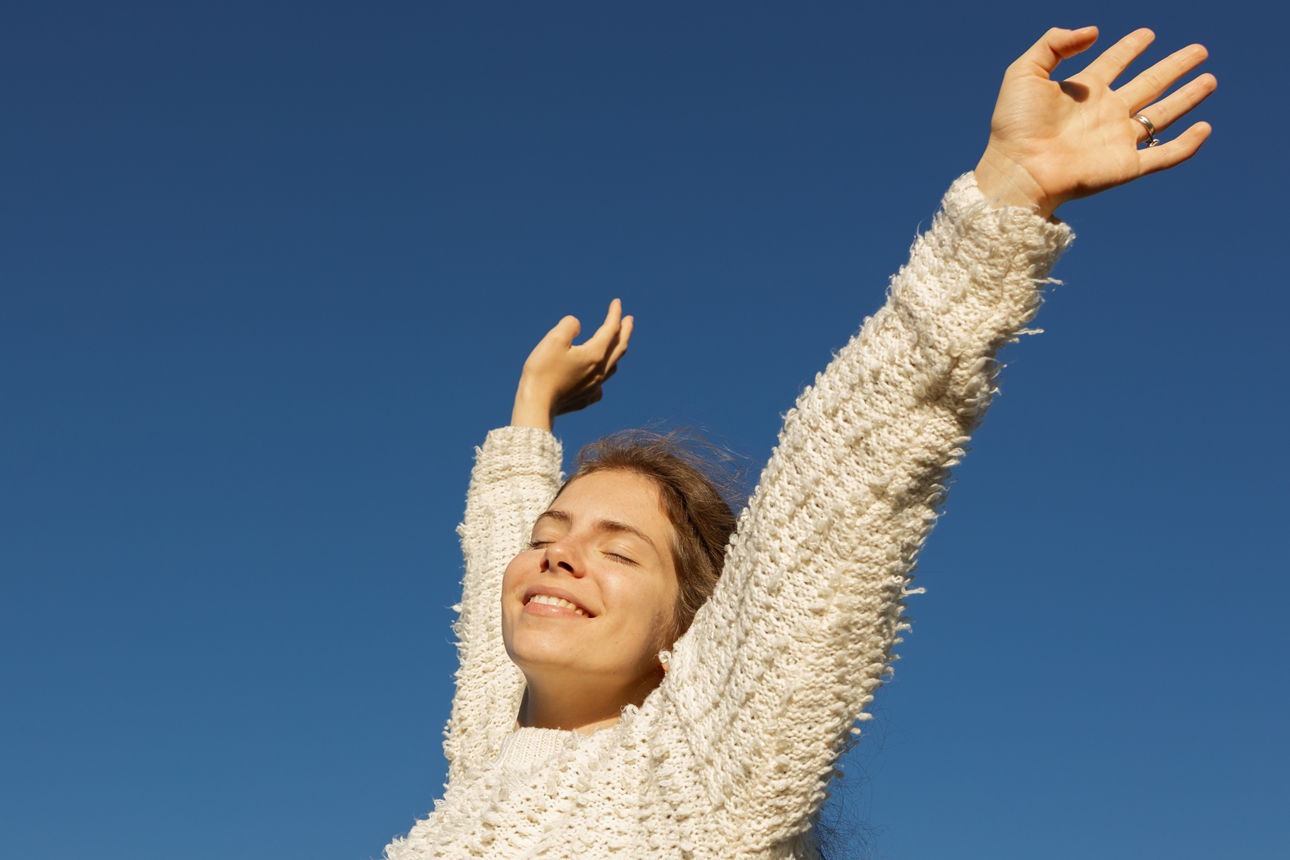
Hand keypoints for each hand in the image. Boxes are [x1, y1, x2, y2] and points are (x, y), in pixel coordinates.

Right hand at [511, 299, 633, 430]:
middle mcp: (600, 371)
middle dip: (625, 331)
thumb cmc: (542, 372)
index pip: (611, 329)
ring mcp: (594, 387)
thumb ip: (569, 326)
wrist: (536, 406)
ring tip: (617, 344)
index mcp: (595, 354)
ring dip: (617, 351)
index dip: (615, 314)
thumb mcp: (553, 340)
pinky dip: (603, 374)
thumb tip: (576, 326)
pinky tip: (599, 376)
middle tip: (629, 320)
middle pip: (619, 348)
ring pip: (613, 366)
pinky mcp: (585, 399)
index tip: (617, 302)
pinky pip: (601, 385)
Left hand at [974, 27, 1215, 217]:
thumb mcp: (1025, 72)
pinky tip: (1205, 128)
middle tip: (1199, 51)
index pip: (1114, 62)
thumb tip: (1093, 31)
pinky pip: (1164, 156)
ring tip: (1210, 79)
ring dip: (1187, 97)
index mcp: (1083, 91)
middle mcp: (1105, 113)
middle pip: (1149, 84)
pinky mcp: (1125, 166)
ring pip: (1162, 115)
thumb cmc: (1014, 125)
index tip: (1146, 34)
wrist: (1018, 170)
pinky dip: (1186, 144)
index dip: (1130, 47)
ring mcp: (1117, 140)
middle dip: (1174, 67)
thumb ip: (1054, 43)